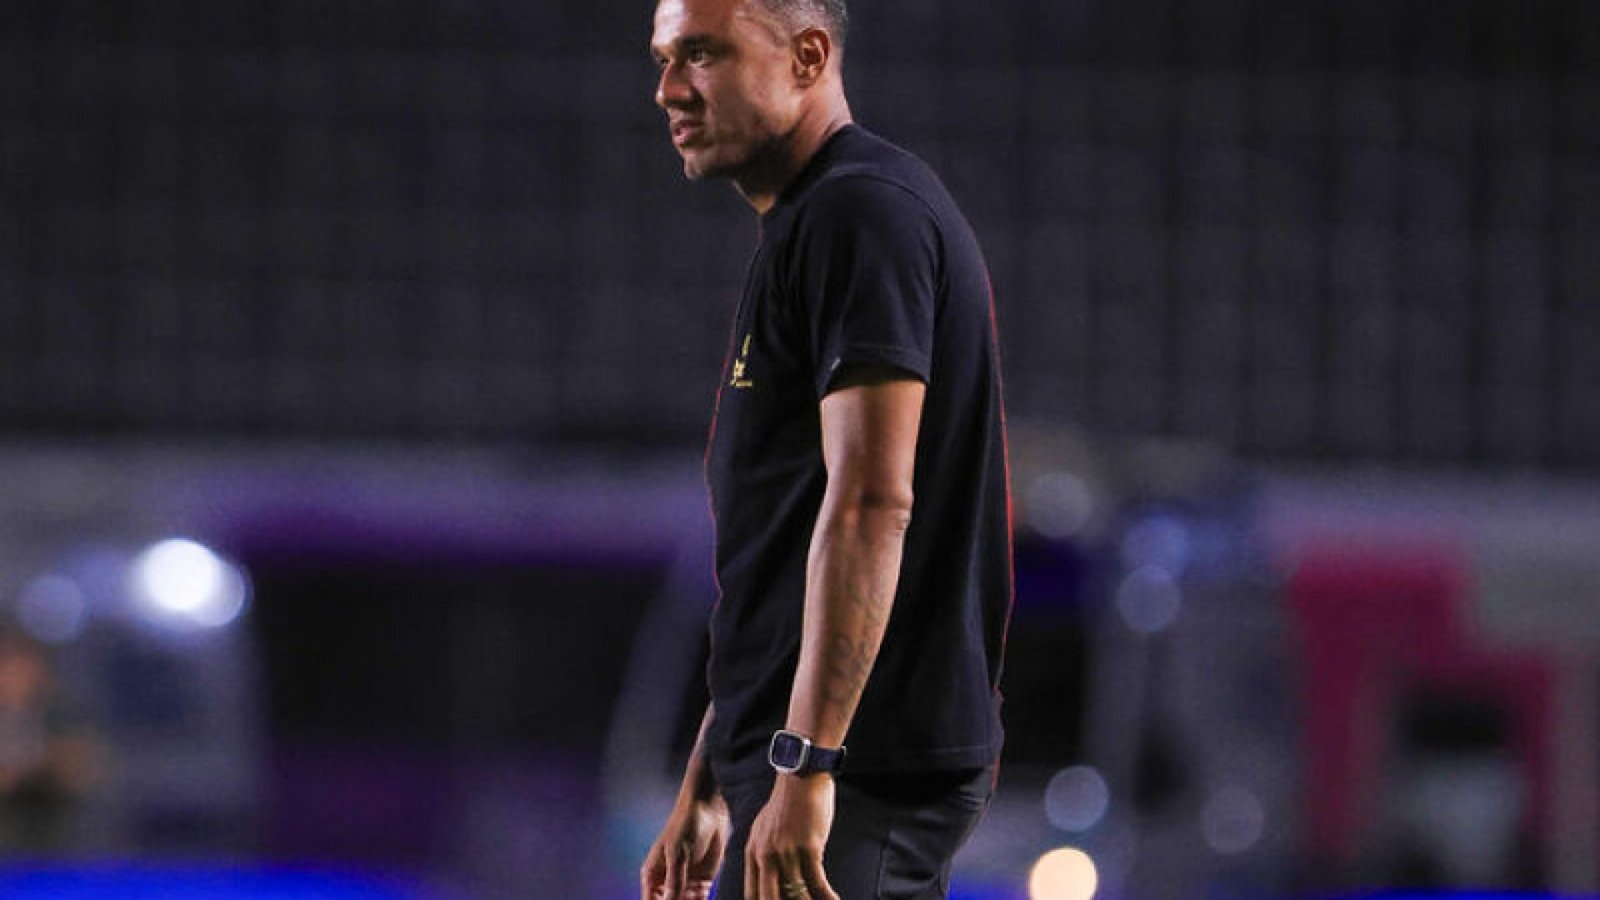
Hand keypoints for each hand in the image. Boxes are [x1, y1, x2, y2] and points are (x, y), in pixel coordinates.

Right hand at [641, 791, 729, 899]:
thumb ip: (674, 882)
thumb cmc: (685, 827)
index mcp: (652, 876)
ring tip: (696, 889)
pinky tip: (703, 887)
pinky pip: (700, 898)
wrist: (708, 811)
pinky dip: (702, 898)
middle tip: (687, 896)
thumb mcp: (677, 855)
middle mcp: (667, 882)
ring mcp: (685, 882)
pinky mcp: (702, 880)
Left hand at [744, 774, 839, 899]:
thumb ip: (766, 852)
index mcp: (753, 853)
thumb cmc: (789, 802)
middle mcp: (765, 856)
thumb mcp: (766, 829)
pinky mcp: (808, 848)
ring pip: (796, 896)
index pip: (752, 894)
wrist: (802, 775)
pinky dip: (827, 898)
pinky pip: (817, 883)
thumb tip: (776, 875)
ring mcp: (786, 853)